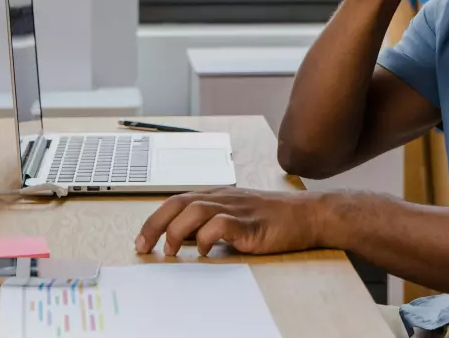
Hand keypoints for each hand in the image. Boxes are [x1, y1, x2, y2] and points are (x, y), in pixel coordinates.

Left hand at [134, 188, 327, 256]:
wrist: (307, 215)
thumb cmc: (273, 218)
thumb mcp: (236, 217)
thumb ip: (210, 224)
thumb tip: (181, 240)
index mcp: (217, 195)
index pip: (177, 200)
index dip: (155, 219)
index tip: (141, 240)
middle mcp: (223, 198)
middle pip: (180, 202)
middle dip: (156, 224)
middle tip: (143, 246)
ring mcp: (237, 209)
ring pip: (195, 210)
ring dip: (176, 231)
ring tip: (170, 251)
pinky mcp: (250, 224)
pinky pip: (221, 225)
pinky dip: (206, 237)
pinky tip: (204, 251)